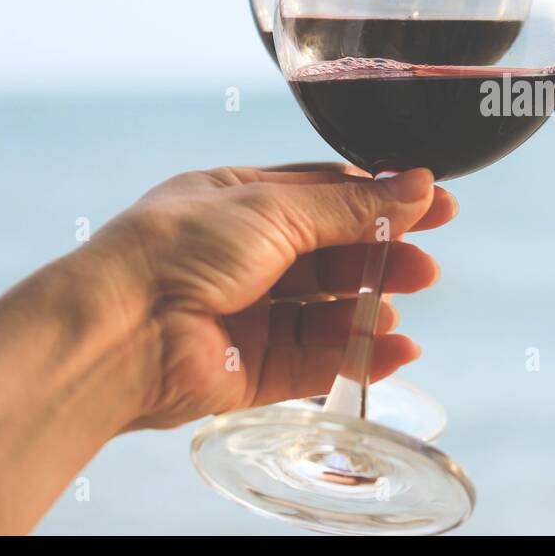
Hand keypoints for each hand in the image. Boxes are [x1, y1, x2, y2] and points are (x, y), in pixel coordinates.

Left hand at [85, 163, 455, 428]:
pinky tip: (396, 348)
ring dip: (372, 305)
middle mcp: (245, 256)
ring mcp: (249, 314)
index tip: (433, 205)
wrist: (121, 329)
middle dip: (384, 255)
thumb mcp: (274, 207)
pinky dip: (358, 355)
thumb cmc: (177, 249)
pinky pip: (317, 361)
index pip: (327, 196)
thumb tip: (416, 186)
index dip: (381, 201)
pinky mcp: (252, 369)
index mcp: (240, 201)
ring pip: (328, 310)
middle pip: (334, 255)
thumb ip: (351, 205)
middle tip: (428, 261)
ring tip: (407, 300)